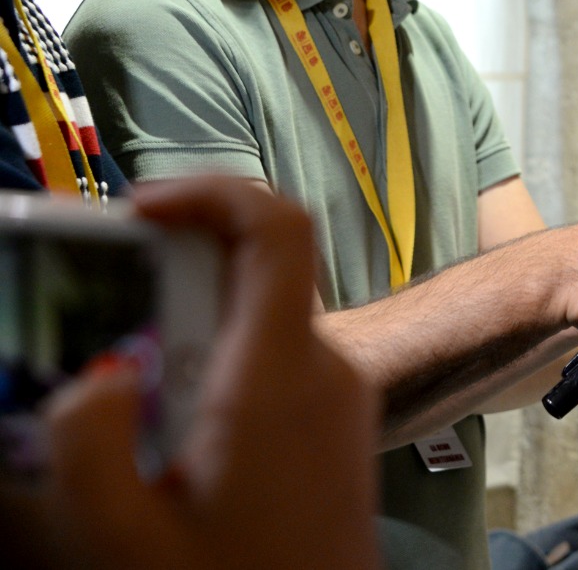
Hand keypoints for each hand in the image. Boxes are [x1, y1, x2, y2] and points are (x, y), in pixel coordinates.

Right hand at [5, 177, 379, 569]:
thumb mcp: (127, 539)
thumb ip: (89, 447)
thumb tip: (97, 376)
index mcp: (280, 376)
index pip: (277, 227)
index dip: (212, 191)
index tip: (138, 209)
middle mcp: (326, 366)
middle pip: (257, 267)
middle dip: (174, 266)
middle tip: (99, 299)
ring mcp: (341, 391)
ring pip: (261, 314)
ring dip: (191, 319)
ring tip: (123, 375)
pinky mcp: (338, 418)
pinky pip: (275, 355)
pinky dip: (219, 356)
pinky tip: (170, 418)